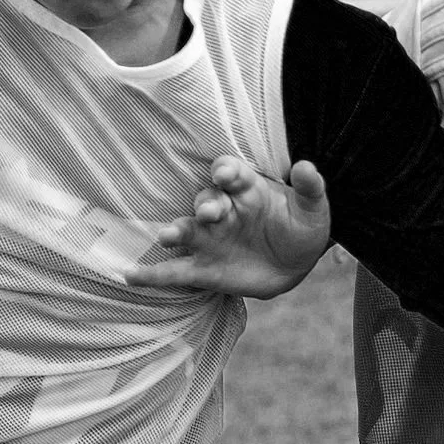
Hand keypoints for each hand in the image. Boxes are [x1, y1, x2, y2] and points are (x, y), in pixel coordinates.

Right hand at [135, 155, 332, 298]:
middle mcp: (223, 210)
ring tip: (166, 237)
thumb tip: (307, 166)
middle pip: (206, 200)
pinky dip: (151, 275)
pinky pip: (173, 271)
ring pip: (186, 231)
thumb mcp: (313, 209)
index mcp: (246, 189)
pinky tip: (130, 276)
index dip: (226, 172)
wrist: (294, 264)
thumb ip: (311, 188)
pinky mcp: (203, 268)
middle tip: (209, 213)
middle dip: (206, 205)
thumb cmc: (301, 228)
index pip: (231, 173)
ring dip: (175, 232)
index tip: (225, 175)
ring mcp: (210, 239)